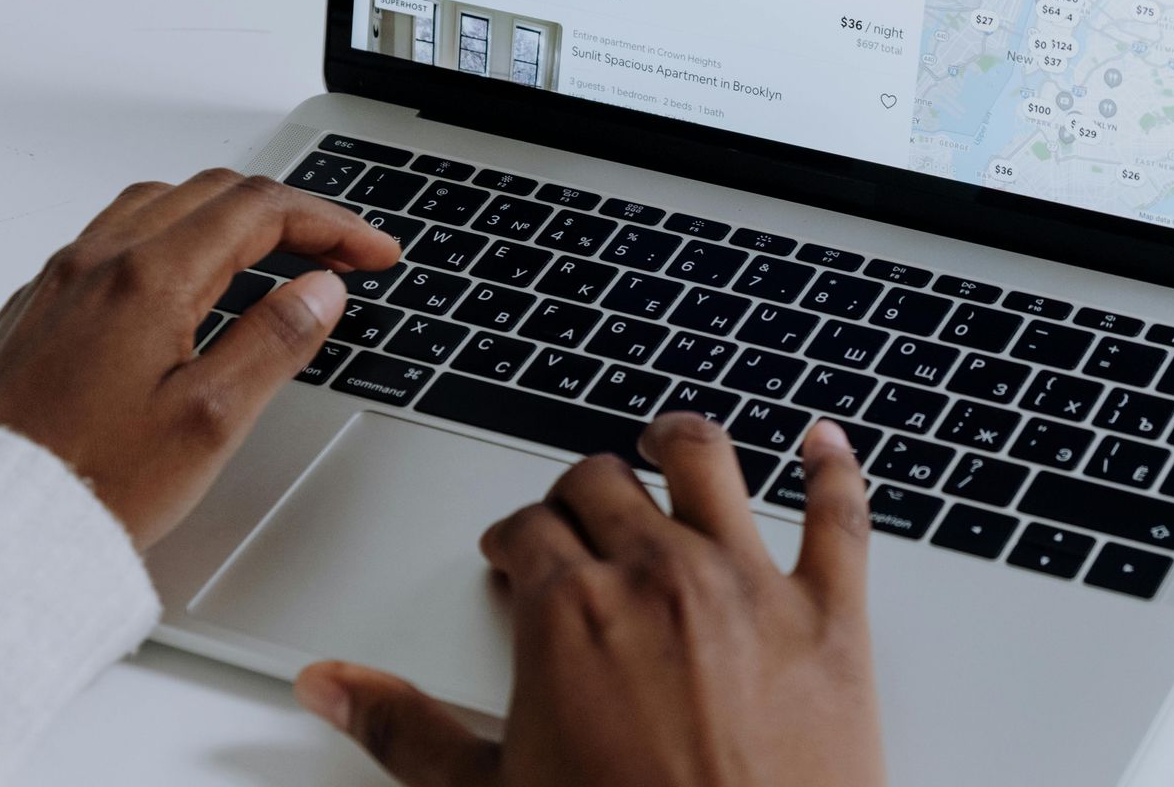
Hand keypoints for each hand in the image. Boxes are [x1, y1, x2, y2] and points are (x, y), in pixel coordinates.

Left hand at [0, 169, 399, 548]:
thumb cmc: (81, 486)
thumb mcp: (209, 423)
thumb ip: (272, 343)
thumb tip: (318, 291)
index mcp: (148, 277)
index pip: (261, 211)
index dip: (332, 225)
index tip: (371, 254)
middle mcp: (96, 262)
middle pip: (211, 193)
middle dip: (287, 213)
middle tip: (336, 255)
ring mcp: (56, 283)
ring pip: (157, 206)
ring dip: (225, 217)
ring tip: (269, 256)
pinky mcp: (31, 312)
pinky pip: (111, 240)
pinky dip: (170, 238)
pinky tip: (182, 286)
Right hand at [294, 415, 884, 786]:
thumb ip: (405, 730)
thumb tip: (334, 688)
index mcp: (570, 610)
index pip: (526, 528)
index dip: (513, 538)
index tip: (515, 553)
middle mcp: (657, 574)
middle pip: (604, 484)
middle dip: (581, 492)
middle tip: (578, 515)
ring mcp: (749, 585)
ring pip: (708, 465)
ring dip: (681, 444)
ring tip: (669, 442)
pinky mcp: (831, 616)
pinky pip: (840, 516)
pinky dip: (833, 470)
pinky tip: (824, 444)